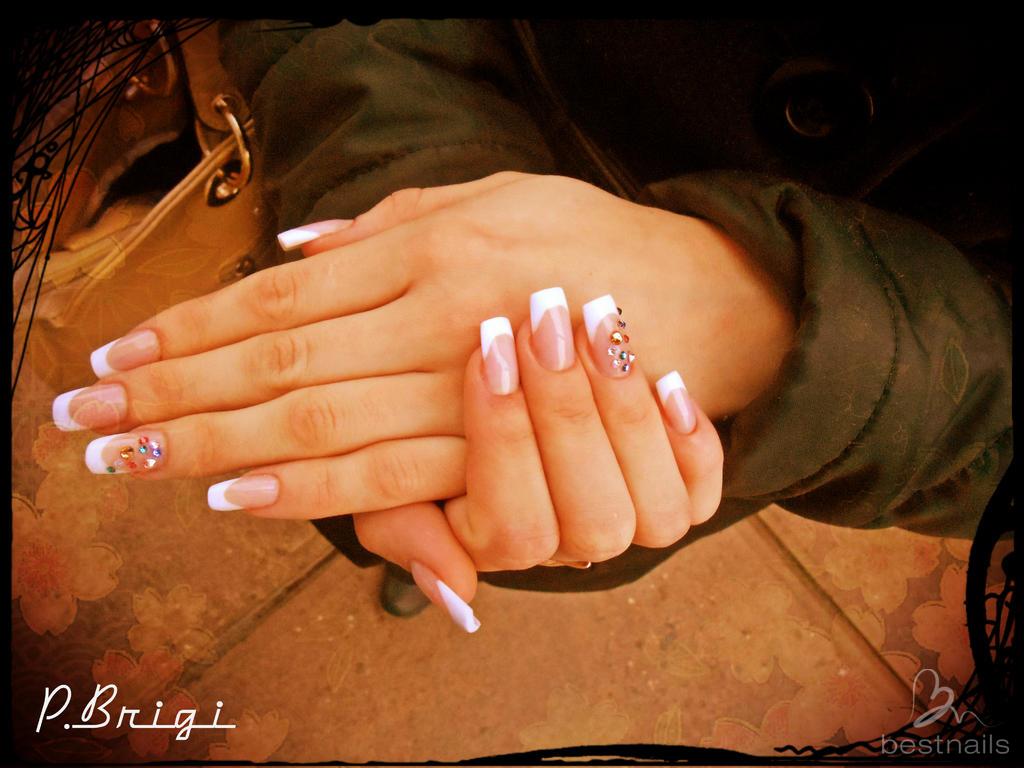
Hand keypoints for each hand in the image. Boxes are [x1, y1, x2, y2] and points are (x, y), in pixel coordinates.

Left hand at [53, 171, 790, 479]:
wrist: (706, 302)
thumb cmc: (596, 241)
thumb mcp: (498, 194)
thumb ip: (392, 221)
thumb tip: (295, 248)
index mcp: (430, 245)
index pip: (280, 295)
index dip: (192, 328)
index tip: (120, 355)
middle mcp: (435, 310)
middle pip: (275, 362)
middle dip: (173, 391)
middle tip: (87, 417)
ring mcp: (465, 384)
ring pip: (314, 421)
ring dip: (214, 442)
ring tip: (136, 457)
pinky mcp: (497, 446)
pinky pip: (388, 475)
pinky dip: (306, 490)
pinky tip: (239, 494)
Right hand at [349, 288, 722, 631]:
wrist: (509, 363)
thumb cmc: (434, 416)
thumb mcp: (391, 462)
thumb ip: (399, 521)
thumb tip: (454, 591)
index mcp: (498, 541)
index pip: (511, 532)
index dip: (504, 443)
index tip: (487, 349)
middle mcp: (570, 542)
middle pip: (591, 523)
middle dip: (565, 414)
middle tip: (541, 319)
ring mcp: (627, 517)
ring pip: (652, 513)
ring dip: (626, 416)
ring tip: (595, 324)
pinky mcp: (678, 490)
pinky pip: (698, 493)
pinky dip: (690, 441)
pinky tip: (667, 377)